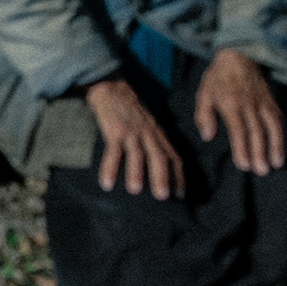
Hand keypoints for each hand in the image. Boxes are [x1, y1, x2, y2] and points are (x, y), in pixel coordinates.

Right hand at [85, 76, 184, 199]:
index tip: (180, 195)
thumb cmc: (130, 112)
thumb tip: (157, 169)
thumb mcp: (148, 126)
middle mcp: (149, 134)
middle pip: (159, 156)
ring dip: (136, 172)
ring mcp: (132, 132)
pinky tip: (106, 183)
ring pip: (137, 154)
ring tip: (135, 190)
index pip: (173, 157)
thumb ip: (154, 143)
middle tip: (163, 197)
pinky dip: (110, 167)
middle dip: (162, 177)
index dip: (178, 176)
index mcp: (158, 135)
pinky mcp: (115, 130)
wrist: (113, 89)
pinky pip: (113, 151)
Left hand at [194, 48, 284, 174]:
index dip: (242, 147)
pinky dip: (282, 135)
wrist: (238, 55)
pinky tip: (281, 150)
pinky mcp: (271, 101)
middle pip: (257, 131)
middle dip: (260, 152)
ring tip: (276, 164)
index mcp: (230, 103)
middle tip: (261, 171)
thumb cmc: (217, 78)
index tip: (244, 164)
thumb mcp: (203, 93)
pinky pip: (278, 119)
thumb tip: (207, 136)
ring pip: (272, 126)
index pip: (238, 129)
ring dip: (275, 146)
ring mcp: (262, 102)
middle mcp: (249, 104)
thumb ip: (203, 115)